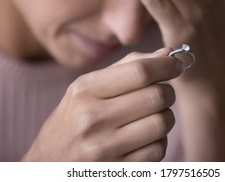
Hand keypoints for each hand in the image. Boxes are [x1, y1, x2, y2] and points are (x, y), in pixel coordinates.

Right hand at [22, 48, 181, 160]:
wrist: (48, 164)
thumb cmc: (72, 120)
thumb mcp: (87, 88)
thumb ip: (126, 68)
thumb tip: (167, 54)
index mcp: (85, 91)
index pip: (139, 71)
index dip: (166, 66)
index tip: (176, 65)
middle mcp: (92, 119)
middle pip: (156, 96)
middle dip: (168, 91)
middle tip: (162, 93)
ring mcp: (104, 148)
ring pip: (162, 123)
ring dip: (165, 117)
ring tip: (152, 116)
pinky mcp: (118, 170)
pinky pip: (158, 150)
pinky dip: (158, 141)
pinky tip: (144, 138)